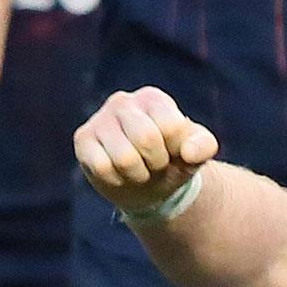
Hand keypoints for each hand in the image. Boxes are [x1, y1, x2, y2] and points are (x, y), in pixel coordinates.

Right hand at [76, 88, 218, 216]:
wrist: (147, 186)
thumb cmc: (172, 162)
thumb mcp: (195, 154)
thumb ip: (204, 146)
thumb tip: (188, 153)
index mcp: (154, 99)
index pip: (171, 126)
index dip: (177, 150)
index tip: (174, 153)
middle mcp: (124, 102)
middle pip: (146, 139)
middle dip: (157, 163)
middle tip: (155, 165)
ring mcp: (100, 119)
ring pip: (124, 158)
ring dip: (138, 174)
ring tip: (139, 169)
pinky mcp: (83, 140)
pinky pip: (102, 167)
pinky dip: (117, 180)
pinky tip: (119, 173)